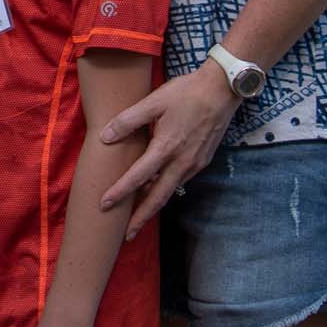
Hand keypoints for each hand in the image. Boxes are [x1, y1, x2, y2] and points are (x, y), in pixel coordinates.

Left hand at [99, 65, 240, 233]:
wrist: (223, 90)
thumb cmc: (186, 92)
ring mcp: (195, 163)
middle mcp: (182, 162)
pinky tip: (156, 193)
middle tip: (125, 236)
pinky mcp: (203, 160)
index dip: (120, 192)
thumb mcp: (154, 101)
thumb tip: (105, 138)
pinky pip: (180, 181)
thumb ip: (128, 120)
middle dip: (141, 218)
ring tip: (137, 219)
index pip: (138, 177)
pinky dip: (166, 191)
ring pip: (170, 191)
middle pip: (158, 197)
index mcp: (167, 147)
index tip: (104, 205)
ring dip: (153, 207)